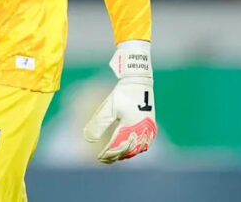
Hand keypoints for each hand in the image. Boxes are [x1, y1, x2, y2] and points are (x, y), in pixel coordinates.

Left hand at [83, 40, 156, 163]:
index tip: (99, 157)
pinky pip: (146, 142)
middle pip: (128, 150)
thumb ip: (98, 124)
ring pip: (138, 148)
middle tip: (105, 159)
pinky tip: (130, 149)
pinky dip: (137, 148)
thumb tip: (88, 140)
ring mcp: (148, 128)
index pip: (117, 146)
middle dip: (116, 156)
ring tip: (115, 156)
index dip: (108, 154)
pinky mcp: (151, 125)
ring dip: (126, 154)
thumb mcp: (107, 108)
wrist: (139, 81)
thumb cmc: (122, 93)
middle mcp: (141, 128)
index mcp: (131, 125)